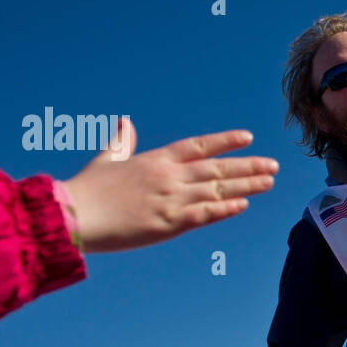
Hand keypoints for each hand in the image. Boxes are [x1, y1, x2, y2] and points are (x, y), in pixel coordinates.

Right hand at [63, 119, 278, 253]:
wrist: (73, 214)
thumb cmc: (86, 190)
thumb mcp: (106, 159)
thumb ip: (121, 142)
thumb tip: (126, 123)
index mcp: (156, 159)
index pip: (198, 146)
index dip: (224, 141)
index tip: (247, 137)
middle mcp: (168, 176)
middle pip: (217, 167)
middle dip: (248, 166)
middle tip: (274, 165)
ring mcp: (170, 199)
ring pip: (216, 189)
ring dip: (246, 185)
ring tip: (269, 181)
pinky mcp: (167, 223)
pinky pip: (202, 214)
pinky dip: (224, 208)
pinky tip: (243, 204)